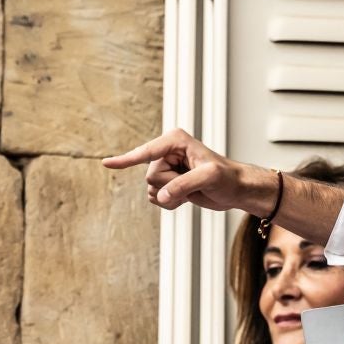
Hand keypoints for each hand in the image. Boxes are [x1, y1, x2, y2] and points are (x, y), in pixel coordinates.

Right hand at [104, 128, 274, 214]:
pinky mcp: (168, 182)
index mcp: (175, 141)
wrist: (237, 190)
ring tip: (192, 190)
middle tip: (194, 183)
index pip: (146, 152)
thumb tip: (161, 197)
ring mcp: (166, 168)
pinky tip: (186, 198)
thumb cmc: (228, 178)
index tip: (105, 163)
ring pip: (151, 189)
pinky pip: (155, 198)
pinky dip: (170, 203)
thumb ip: (183, 185)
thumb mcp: (209, 178)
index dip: (126, 160)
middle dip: (171, 185)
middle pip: (150, 176)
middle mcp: (167, 152)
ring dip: (171, 196)